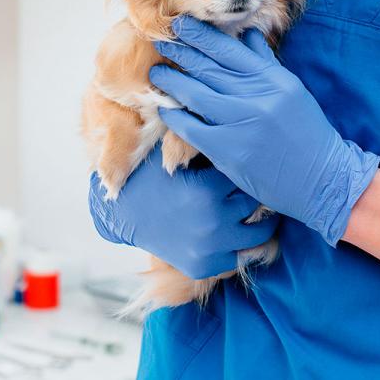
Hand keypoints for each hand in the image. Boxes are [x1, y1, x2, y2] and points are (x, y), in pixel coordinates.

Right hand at [88, 144, 278, 278]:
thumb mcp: (172, 151)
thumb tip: (232, 112)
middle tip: (254, 181)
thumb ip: (201, 135)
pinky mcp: (204, 267)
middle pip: (255, 202)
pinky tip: (232, 229)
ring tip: (256, 208)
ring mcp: (210, 249)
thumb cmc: (149, 175)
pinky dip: (237, 244)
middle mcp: (213, 221)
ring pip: (259, 234)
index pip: (246, 171)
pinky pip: (238, 257)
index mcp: (207, 189)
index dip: (245, 163)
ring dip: (259, 220)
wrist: (120, 214)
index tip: (247, 158)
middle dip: (252, 189)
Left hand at [149, 15, 379, 246]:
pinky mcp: (229, 151)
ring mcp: (241, 123)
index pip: (228, 49)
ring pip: (195, 93)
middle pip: (208, 67)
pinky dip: (176, 117)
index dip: (200, 35)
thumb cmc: (308, 133)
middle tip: (160, 41)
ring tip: (157, 72)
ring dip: (171, 81)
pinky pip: (192, 128)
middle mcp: (256, 96)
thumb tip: (248, 34)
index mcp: (272, 79)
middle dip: (180, 51)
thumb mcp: (292, 91)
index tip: (181, 25)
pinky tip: (164, 109)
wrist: (322, 179)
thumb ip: (266, 63)